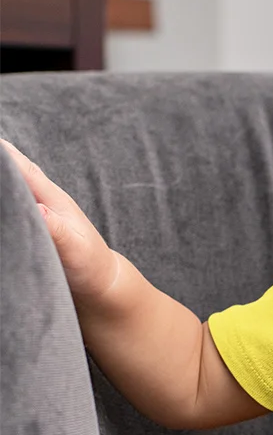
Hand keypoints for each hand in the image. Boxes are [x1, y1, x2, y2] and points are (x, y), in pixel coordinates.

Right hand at [1, 137, 118, 300]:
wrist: (100, 281)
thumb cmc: (89, 263)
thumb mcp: (73, 247)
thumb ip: (56, 228)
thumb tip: (38, 210)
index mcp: (54, 199)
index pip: (24, 169)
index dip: (4, 154)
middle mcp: (44, 200)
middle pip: (15, 172)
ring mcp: (39, 211)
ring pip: (13, 187)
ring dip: (2, 178)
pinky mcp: (35, 223)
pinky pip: (15, 204)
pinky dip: (6, 197)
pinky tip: (2, 197)